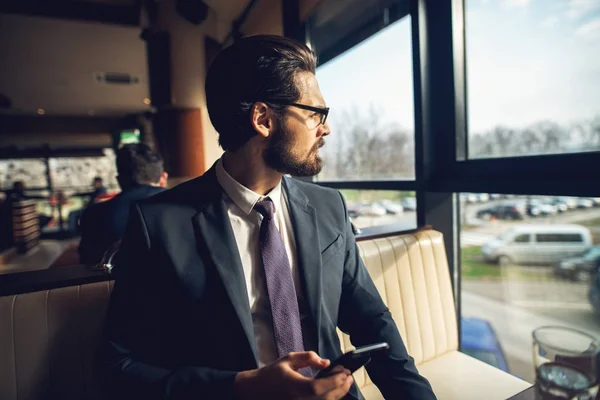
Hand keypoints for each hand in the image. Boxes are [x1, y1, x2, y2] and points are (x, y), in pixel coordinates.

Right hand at [235, 351, 353, 399]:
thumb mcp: (288, 359)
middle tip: (349, 376)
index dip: (334, 381)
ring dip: (338, 394)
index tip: (344, 371)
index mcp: (294, 386)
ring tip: (345, 383)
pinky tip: (334, 392)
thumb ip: (307, 358)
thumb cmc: (271, 374)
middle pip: (326, 398)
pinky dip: (330, 399)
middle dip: (341, 387)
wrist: (256, 391)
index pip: (318, 387)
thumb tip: (326, 362)